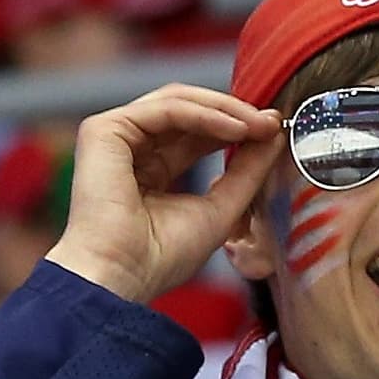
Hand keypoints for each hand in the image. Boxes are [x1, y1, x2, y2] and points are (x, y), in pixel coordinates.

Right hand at [44, 86, 283, 305]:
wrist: (121, 277)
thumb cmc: (159, 259)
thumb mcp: (220, 208)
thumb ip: (247, 170)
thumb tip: (274, 132)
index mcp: (149, 173)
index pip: (195, 134)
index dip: (235, 128)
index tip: (273, 132)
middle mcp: (129, 152)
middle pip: (188, 110)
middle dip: (233, 113)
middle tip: (271, 123)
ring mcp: (113, 139)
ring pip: (177, 101)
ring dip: (224, 109)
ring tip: (258, 125)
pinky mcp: (103, 131)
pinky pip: (166, 108)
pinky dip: (205, 114)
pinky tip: (235, 129)